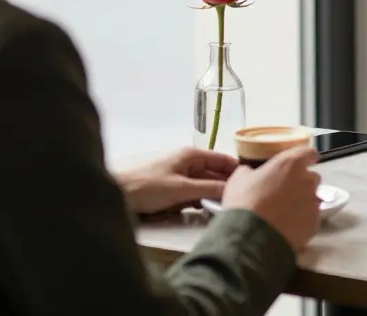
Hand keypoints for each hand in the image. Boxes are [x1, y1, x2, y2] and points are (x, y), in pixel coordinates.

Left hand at [116, 147, 237, 215]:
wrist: (114, 193)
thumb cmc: (144, 186)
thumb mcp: (181, 189)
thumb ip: (209, 189)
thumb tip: (233, 191)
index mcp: (191, 155)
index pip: (224, 161)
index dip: (238, 172)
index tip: (251, 185)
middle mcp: (187, 163)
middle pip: (215, 175)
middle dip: (226, 188)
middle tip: (239, 203)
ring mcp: (180, 177)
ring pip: (204, 187)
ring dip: (212, 198)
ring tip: (224, 210)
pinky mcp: (172, 191)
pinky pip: (192, 196)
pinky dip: (199, 203)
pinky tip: (205, 212)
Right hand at [221, 145, 322, 252]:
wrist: (251, 238)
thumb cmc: (244, 202)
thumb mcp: (238, 179)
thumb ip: (250, 171)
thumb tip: (250, 172)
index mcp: (291, 164)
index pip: (309, 153)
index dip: (305, 158)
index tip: (299, 163)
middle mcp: (307, 180)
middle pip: (312, 177)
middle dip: (301, 182)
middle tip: (284, 192)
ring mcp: (313, 203)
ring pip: (312, 198)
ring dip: (302, 202)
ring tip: (284, 212)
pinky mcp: (314, 223)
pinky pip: (311, 217)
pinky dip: (302, 220)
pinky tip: (287, 226)